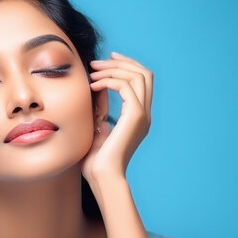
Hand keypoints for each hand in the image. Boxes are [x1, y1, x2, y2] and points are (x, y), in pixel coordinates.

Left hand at [81, 52, 152, 181]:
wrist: (103, 177)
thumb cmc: (96, 161)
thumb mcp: (97, 129)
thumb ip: (101, 111)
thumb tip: (96, 93)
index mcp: (139, 117)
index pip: (141, 82)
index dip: (126, 66)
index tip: (106, 61)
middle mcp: (145, 114)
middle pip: (144, 74)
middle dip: (121, 62)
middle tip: (96, 63)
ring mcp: (142, 115)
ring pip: (138, 76)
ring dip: (113, 69)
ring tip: (92, 71)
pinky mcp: (135, 116)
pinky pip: (126, 86)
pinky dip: (109, 80)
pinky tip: (92, 85)